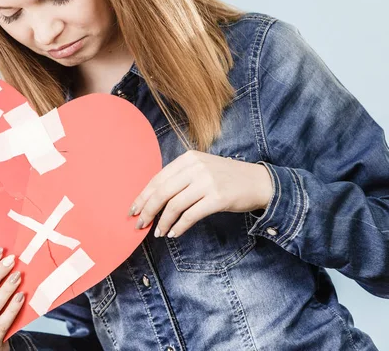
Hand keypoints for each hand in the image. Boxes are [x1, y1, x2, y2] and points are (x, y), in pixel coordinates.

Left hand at [129, 150, 272, 237]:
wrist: (259, 182)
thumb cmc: (226, 178)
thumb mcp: (202, 169)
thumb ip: (180, 179)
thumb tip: (153, 200)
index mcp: (188, 158)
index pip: (158, 179)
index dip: (143, 196)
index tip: (133, 210)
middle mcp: (196, 167)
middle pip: (162, 192)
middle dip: (148, 211)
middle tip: (140, 224)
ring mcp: (207, 182)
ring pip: (174, 205)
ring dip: (163, 222)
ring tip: (158, 233)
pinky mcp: (217, 198)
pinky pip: (190, 215)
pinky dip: (179, 226)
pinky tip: (174, 233)